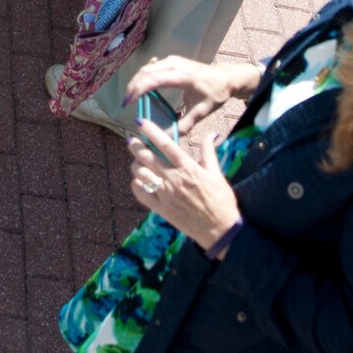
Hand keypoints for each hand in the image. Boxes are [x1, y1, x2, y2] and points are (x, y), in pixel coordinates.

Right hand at [126, 55, 246, 126]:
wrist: (226, 77)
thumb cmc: (215, 93)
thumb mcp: (203, 111)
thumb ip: (186, 124)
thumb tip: (169, 138)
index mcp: (183, 76)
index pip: (154, 79)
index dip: (139, 89)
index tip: (129, 103)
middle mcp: (175, 64)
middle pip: (146, 71)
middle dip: (133, 86)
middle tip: (126, 103)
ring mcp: (172, 60)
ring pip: (147, 67)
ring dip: (137, 81)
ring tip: (130, 97)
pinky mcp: (172, 61)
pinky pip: (152, 66)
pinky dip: (143, 76)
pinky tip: (139, 87)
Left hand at [127, 123, 241, 249]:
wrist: (220, 230)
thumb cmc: (221, 200)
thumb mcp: (216, 173)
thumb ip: (208, 152)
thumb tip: (211, 133)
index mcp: (188, 167)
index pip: (165, 144)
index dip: (151, 131)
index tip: (140, 121)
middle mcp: (174, 179)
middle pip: (148, 157)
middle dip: (136, 146)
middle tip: (131, 141)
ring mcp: (166, 195)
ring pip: (142, 174)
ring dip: (136, 165)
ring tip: (136, 161)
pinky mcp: (162, 209)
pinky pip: (142, 195)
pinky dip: (137, 185)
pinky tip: (138, 181)